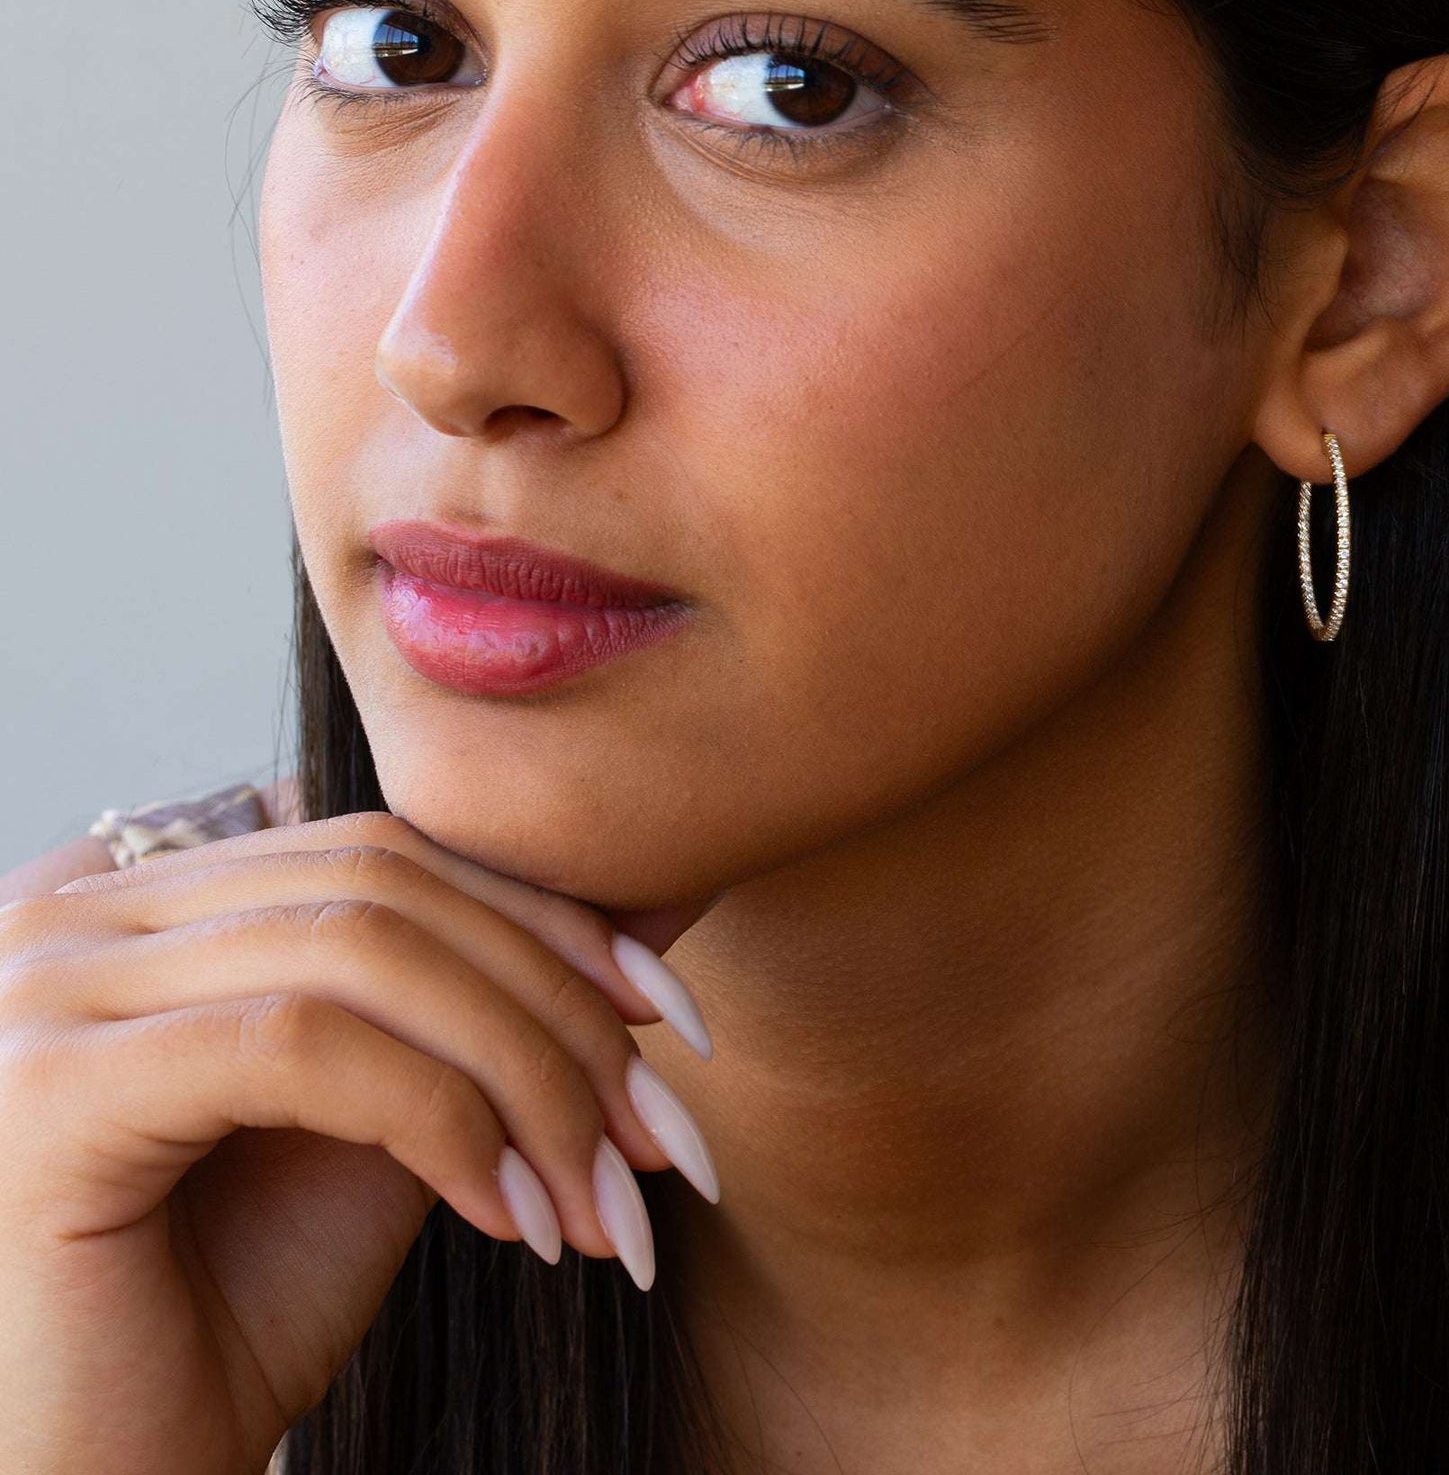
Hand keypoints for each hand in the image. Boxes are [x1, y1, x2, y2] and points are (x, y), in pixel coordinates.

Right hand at [0, 811, 717, 1474]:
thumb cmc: (236, 1307)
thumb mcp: (389, 1122)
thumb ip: (479, 1009)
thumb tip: (654, 916)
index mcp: (148, 899)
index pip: (387, 850)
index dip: (549, 920)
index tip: (675, 1018)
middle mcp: (79, 913)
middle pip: (386, 885)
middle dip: (558, 1002)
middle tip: (662, 1130)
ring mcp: (47, 986)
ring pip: (363, 953)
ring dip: (524, 1073)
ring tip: (605, 1192)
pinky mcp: (46, 1085)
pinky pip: (300, 1045)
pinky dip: (442, 1119)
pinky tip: (512, 1217)